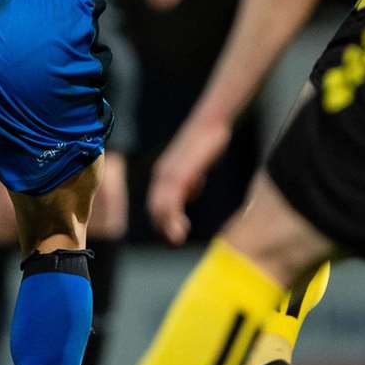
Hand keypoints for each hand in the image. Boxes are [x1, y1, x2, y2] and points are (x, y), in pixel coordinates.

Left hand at [147, 115, 232, 244]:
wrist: (209, 125)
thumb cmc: (204, 144)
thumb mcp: (194, 167)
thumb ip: (188, 180)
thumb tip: (188, 194)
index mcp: (163, 173)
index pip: (156, 202)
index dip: (162, 219)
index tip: (172, 232)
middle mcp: (161, 174)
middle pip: (155, 207)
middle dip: (163, 225)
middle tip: (175, 240)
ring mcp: (168, 174)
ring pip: (160, 206)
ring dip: (168, 225)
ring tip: (177, 239)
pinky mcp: (179, 174)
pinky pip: (172, 199)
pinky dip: (174, 215)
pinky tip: (182, 226)